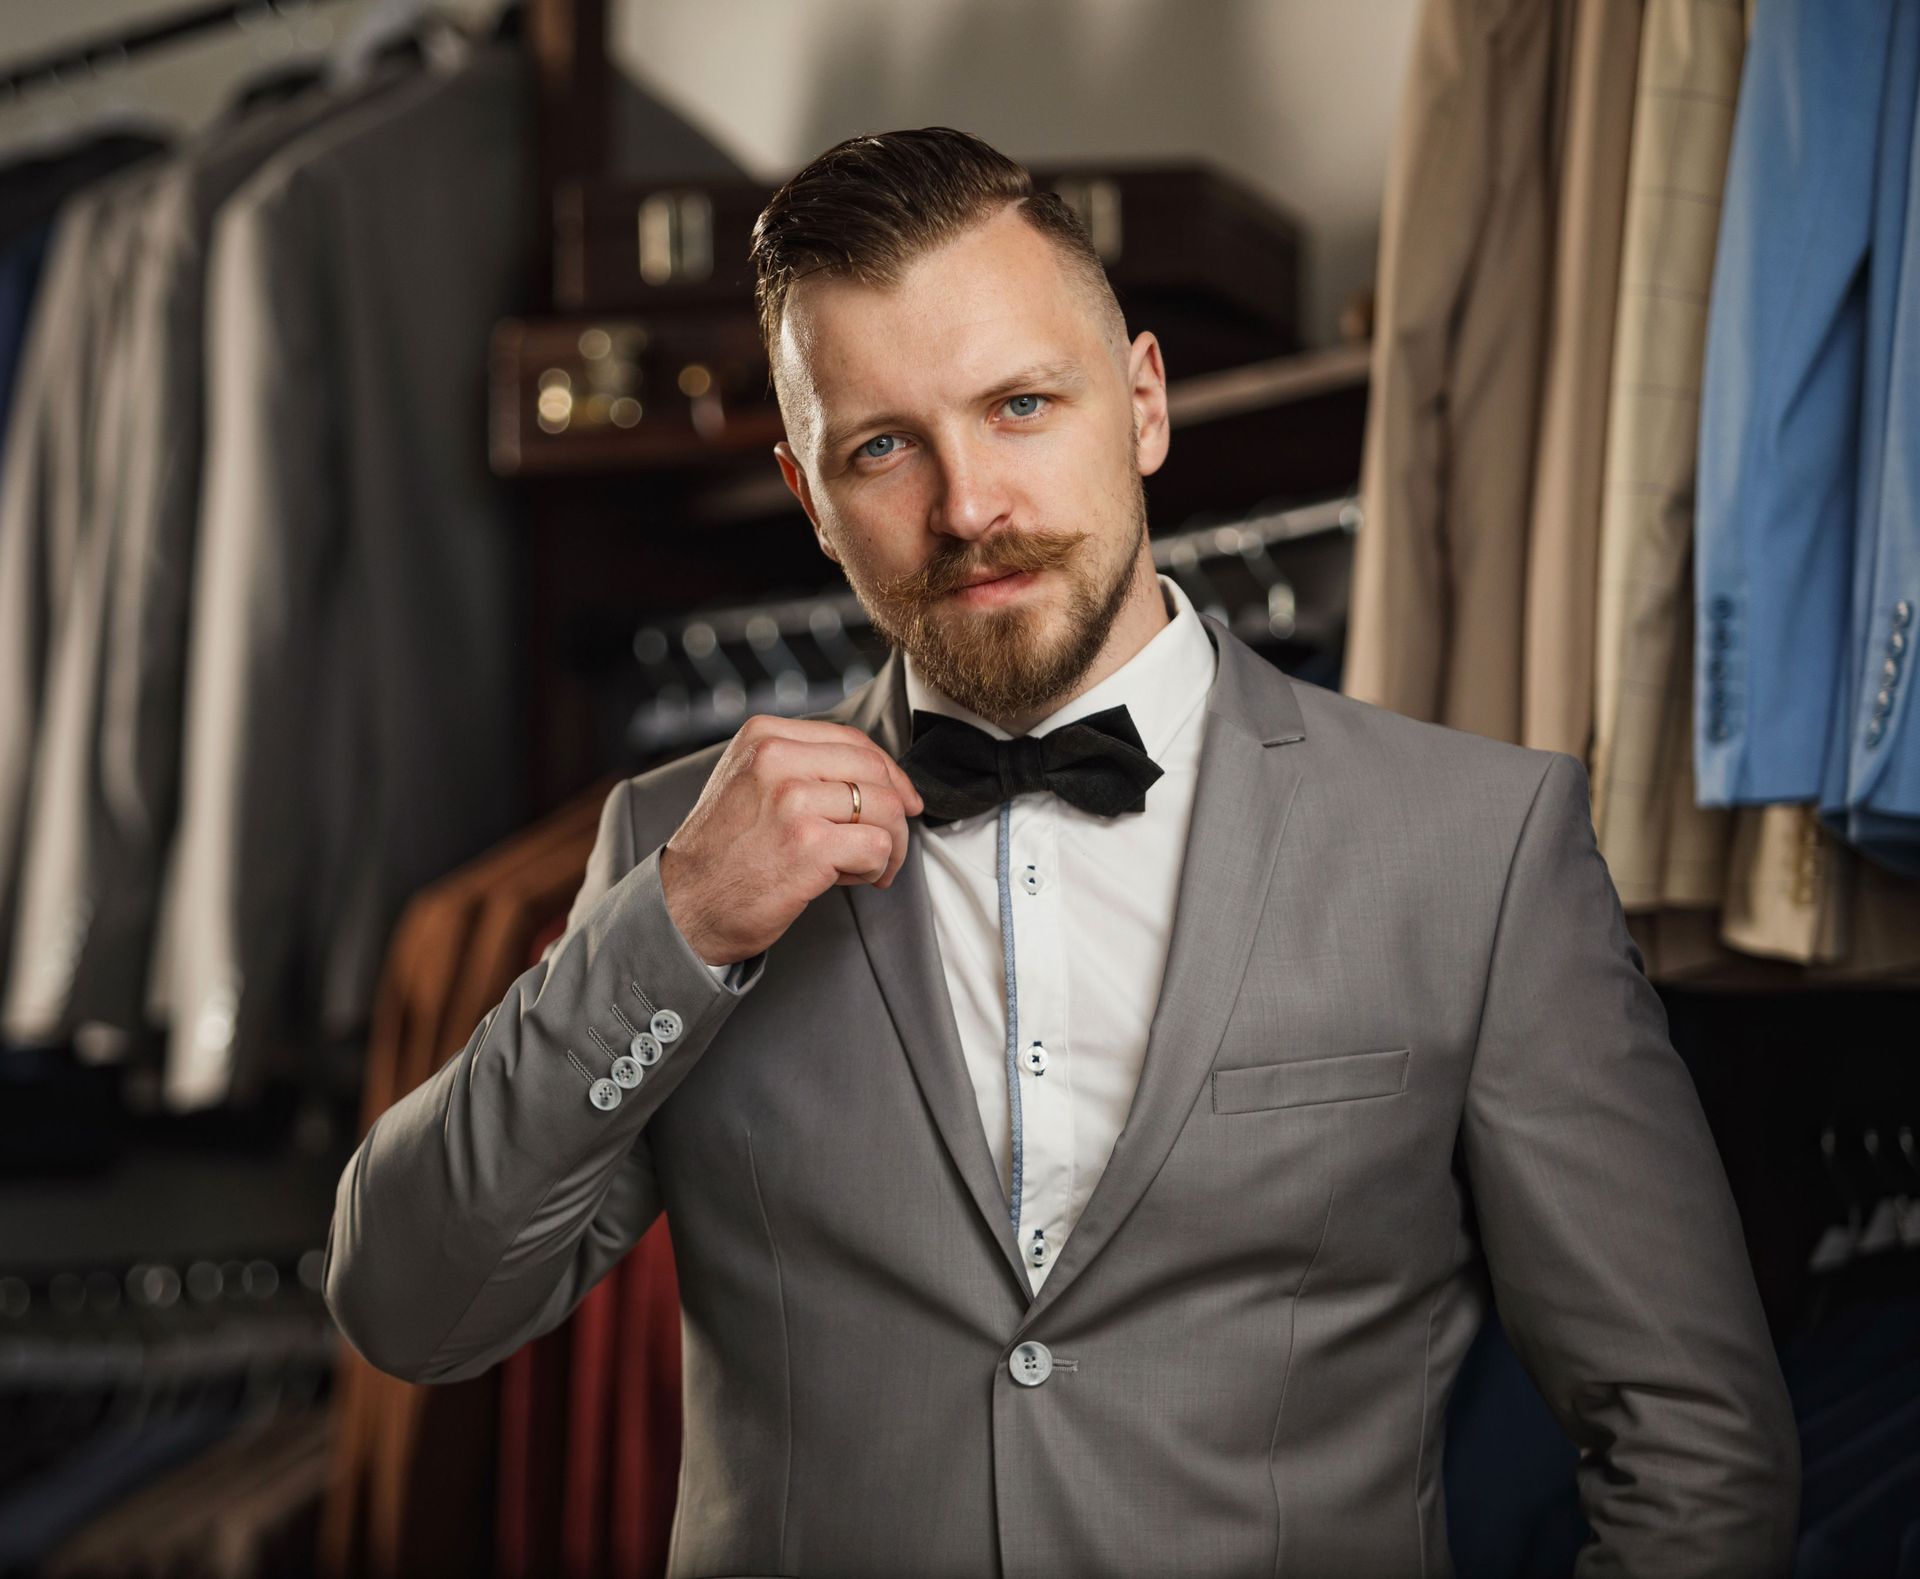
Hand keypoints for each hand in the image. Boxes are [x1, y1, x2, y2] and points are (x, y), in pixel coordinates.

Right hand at [658, 716, 924, 966]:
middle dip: (896, 811)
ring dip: (890, 845)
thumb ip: (800, 767)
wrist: (683, 906)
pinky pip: (878, 846)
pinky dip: (877, 868)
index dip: (888, 773)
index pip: (852, 740)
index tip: (902, 798)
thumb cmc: (721, 854)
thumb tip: (876, 778)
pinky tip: (854, 880)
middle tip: (890, 844)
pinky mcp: (809, 844)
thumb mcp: (748, 782)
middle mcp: (776, 759)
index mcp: (764, 736)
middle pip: (875, 771)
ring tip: (868, 868)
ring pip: (885, 808)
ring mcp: (793, 800)